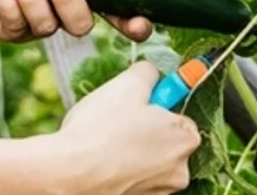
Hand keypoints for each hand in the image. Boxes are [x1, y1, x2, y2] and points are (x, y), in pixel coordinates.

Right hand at [40, 61, 201, 194]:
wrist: (71, 174)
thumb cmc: (101, 131)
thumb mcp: (128, 84)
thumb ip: (148, 73)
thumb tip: (150, 74)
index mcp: (185, 140)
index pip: (180, 116)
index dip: (157, 105)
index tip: (139, 101)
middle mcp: (179, 171)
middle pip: (166, 141)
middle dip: (145, 129)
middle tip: (118, 119)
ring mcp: (158, 190)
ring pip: (148, 161)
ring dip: (131, 150)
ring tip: (104, 140)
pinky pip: (132, 178)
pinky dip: (120, 169)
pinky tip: (100, 160)